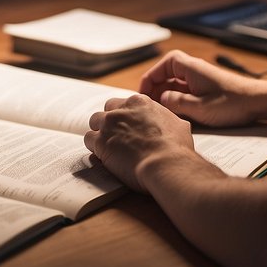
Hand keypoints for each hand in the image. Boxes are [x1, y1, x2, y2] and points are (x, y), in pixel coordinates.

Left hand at [84, 94, 203, 192]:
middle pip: (107, 110)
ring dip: (100, 133)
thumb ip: (167, 120)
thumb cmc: (175, 148)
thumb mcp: (178, 125)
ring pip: (95, 122)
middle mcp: (121, 109)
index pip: (124, 103)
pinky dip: (94, 147)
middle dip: (110, 122)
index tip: (127, 126)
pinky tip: (103, 155)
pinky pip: (88, 139)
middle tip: (117, 136)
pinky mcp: (100, 141)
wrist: (165, 163)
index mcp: (140, 102)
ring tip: (108, 146)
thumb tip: (171, 124)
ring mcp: (108, 124)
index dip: (125, 116)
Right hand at [137, 50, 266, 127]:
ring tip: (159, 113)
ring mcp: (201, 81)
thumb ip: (176, 103)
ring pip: (175, 85)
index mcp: (191, 68)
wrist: (259, 103)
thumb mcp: (200, 107)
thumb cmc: (233, 104)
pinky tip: (175, 115)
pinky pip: (185, 92)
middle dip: (155, 89)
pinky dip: (177, 101)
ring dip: (166, 96)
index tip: (143, 94)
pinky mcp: (207, 90)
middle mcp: (194, 71)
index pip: (163, 65)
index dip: (150, 78)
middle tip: (148, 107)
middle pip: (167, 75)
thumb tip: (161, 100)